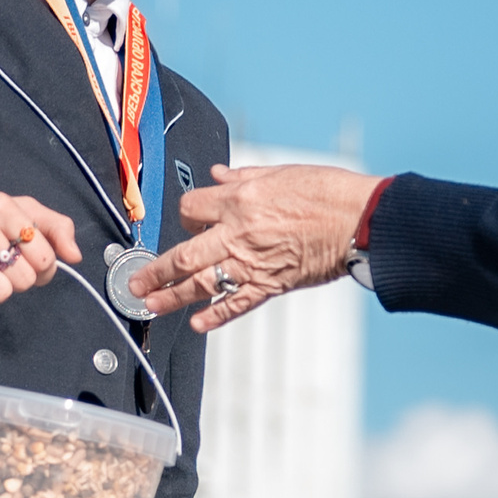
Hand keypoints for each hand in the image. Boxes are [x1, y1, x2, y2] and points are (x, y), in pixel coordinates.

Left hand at [131, 164, 381, 332]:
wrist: (361, 220)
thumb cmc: (328, 192)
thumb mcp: (282, 173)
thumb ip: (244, 177)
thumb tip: (218, 175)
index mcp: (240, 199)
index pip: (191, 208)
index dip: (184, 214)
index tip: (184, 222)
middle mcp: (239, 232)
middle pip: (184, 253)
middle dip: (156, 270)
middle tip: (136, 281)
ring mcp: (253, 262)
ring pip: (201, 282)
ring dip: (171, 296)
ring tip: (149, 304)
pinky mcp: (272, 284)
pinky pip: (236, 303)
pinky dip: (216, 315)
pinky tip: (197, 324)